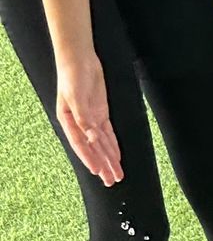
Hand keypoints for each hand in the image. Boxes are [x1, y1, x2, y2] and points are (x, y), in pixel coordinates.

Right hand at [55, 48, 121, 185]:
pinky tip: (117, 157)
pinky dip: (113, 146)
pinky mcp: (100, 113)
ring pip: (102, 144)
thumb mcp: (75, 96)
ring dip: (110, 159)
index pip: (80, 144)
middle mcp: (79, 123)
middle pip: (93, 148)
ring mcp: (91, 118)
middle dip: (103, 165)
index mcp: (68, 120)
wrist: (79, 59)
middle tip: (111, 181)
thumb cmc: (72, 75)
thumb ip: (83, 117)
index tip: (98, 172)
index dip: (90, 159)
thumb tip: (92, 137)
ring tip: (117, 175)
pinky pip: (108, 134)